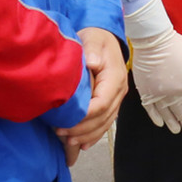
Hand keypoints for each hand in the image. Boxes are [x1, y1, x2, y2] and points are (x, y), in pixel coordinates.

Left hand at [56, 28, 127, 158]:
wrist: (105, 37)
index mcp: (115, 78)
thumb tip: (92, 63)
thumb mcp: (92, 39)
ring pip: (106, 123)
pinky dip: (95, 134)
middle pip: (103, 117)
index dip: (83, 117)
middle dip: (83, 129)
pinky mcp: (112, 101)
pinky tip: (83, 144)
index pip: (101, 104)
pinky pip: (106, 122)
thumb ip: (91, 50)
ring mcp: (117, 97)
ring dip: (88, 135)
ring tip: (68, 141)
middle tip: (61, 134)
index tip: (64, 122)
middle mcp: (120, 90)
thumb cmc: (96, 38)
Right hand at [129, 28, 181, 133]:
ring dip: (171, 122)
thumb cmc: (177, 49)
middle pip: (179, 111)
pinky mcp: (144, 90)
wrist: (153, 41)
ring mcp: (155, 94)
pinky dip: (155, 117)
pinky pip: (149, 108)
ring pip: (165, 113)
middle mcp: (169, 94)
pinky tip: (160, 123)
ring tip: (176, 130)